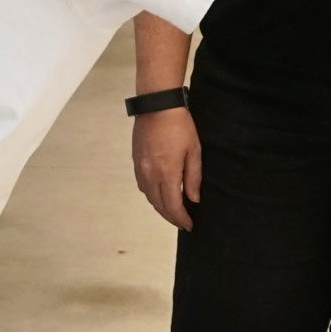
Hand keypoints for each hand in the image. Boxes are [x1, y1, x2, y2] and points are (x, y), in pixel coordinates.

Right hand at [132, 108, 201, 231]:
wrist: (157, 106)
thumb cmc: (180, 126)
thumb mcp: (194, 151)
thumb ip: (193, 177)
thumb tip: (193, 199)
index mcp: (167, 173)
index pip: (173, 205)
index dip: (181, 219)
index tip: (189, 225)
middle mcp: (150, 174)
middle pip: (159, 205)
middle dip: (171, 217)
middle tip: (182, 222)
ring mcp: (141, 168)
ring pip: (149, 197)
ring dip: (160, 207)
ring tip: (172, 211)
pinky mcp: (136, 161)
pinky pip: (142, 185)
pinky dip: (151, 195)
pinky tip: (159, 193)